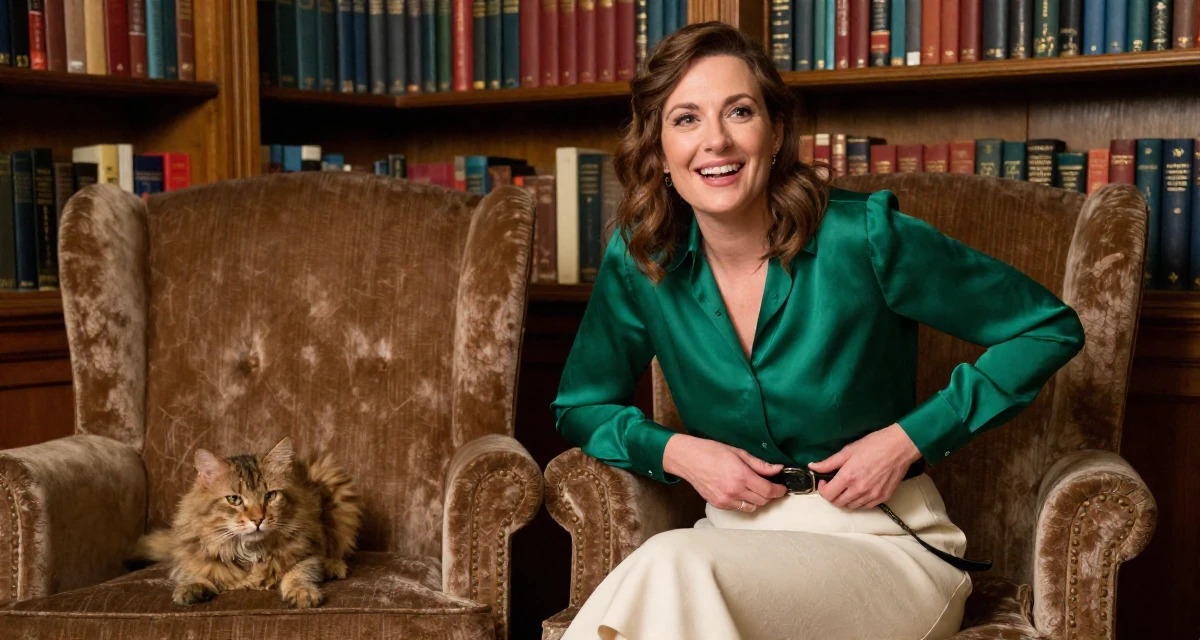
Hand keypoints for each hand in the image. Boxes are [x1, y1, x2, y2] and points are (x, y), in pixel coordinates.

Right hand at [662, 434, 787, 511]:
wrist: (688, 459)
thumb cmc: (711, 451)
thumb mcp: (738, 452)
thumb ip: (759, 464)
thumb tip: (777, 469)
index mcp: (741, 476)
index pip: (768, 490)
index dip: (778, 490)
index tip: (781, 487)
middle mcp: (734, 491)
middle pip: (762, 501)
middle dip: (769, 494)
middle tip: (770, 486)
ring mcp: (725, 500)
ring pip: (751, 507)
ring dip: (758, 500)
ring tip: (756, 489)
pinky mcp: (718, 504)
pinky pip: (738, 507)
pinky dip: (744, 502)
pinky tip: (741, 491)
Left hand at [808, 423, 921, 509]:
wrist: (900, 447)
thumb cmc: (874, 445)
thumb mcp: (848, 451)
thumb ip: (829, 462)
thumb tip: (813, 466)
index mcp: (848, 477)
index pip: (828, 495)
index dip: (822, 489)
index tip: (824, 481)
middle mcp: (859, 490)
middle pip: (838, 503)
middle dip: (832, 495)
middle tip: (835, 485)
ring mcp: (872, 496)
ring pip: (852, 506)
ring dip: (846, 499)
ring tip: (848, 486)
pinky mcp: (883, 497)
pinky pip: (866, 506)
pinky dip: (860, 501)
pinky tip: (860, 489)